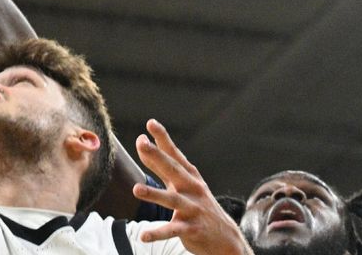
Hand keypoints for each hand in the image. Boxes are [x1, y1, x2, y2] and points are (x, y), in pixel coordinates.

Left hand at [133, 120, 251, 254]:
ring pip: (172, 199)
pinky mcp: (192, 229)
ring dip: (154, 194)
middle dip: (158, 156)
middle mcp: (192, 189)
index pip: (174, 154)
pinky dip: (158, 233)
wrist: (225, 238)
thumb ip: (161, 166)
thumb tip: (142, 143)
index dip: (163, 138)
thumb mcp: (183, 184)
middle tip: (142, 143)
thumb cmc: (198, 205)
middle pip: (173, 170)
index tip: (151, 123)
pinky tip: (143, 236)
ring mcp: (193, 209)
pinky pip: (172, 231)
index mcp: (189, 176)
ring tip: (136, 189)